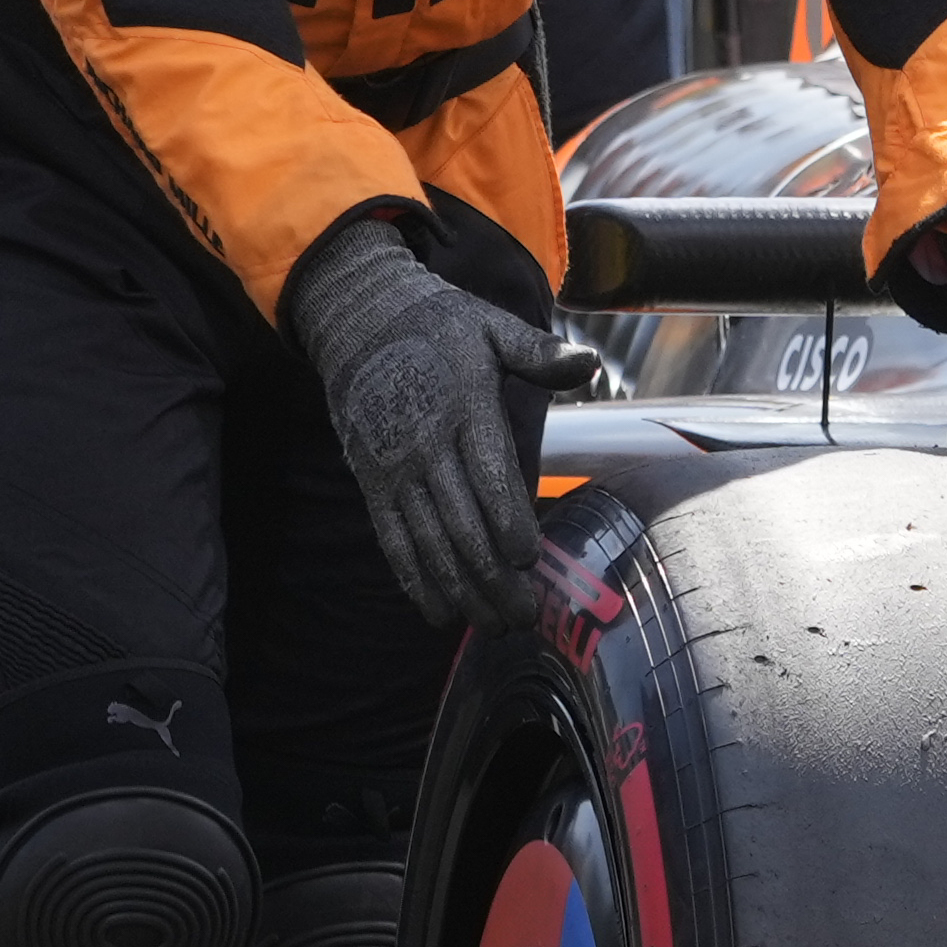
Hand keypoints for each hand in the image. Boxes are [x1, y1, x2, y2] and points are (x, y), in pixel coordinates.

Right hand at [285, 215, 564, 629]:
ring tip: (493, 624)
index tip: (531, 558)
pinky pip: (393, 541)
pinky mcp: (372, 484)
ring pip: (428, 543)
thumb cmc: (439, 327)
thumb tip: (589, 363)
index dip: (507, 522)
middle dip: (493, 576)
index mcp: (464, 408)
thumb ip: (539, 354)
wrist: (357, 322)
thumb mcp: (491, 327)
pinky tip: (440, 612)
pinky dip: (415, 581)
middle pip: (460, 524)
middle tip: (525, 615)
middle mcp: (425, 446)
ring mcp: (395, 470)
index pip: (488, 475)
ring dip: (460, 590)